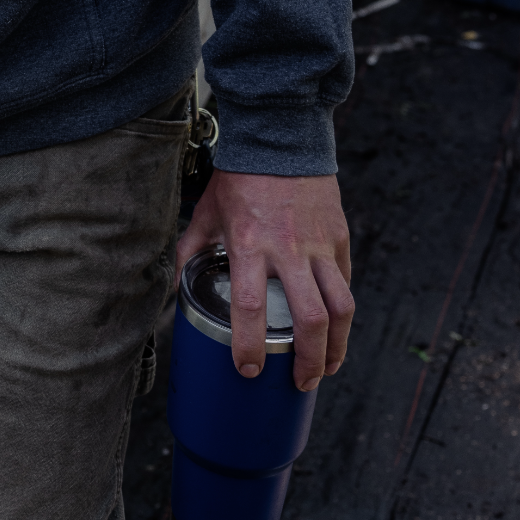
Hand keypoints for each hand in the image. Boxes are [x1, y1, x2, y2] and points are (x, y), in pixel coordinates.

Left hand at [177, 168, 352, 391]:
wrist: (279, 137)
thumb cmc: (240, 177)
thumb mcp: (208, 212)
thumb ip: (192, 248)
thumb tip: (174, 282)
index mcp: (248, 245)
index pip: (249, 308)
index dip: (249, 346)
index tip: (247, 369)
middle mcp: (288, 250)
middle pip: (308, 320)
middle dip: (308, 361)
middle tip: (300, 382)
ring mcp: (318, 245)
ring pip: (340, 309)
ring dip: (337, 346)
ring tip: (328, 367)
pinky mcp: (338, 238)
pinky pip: (345, 283)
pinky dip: (341, 312)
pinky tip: (334, 327)